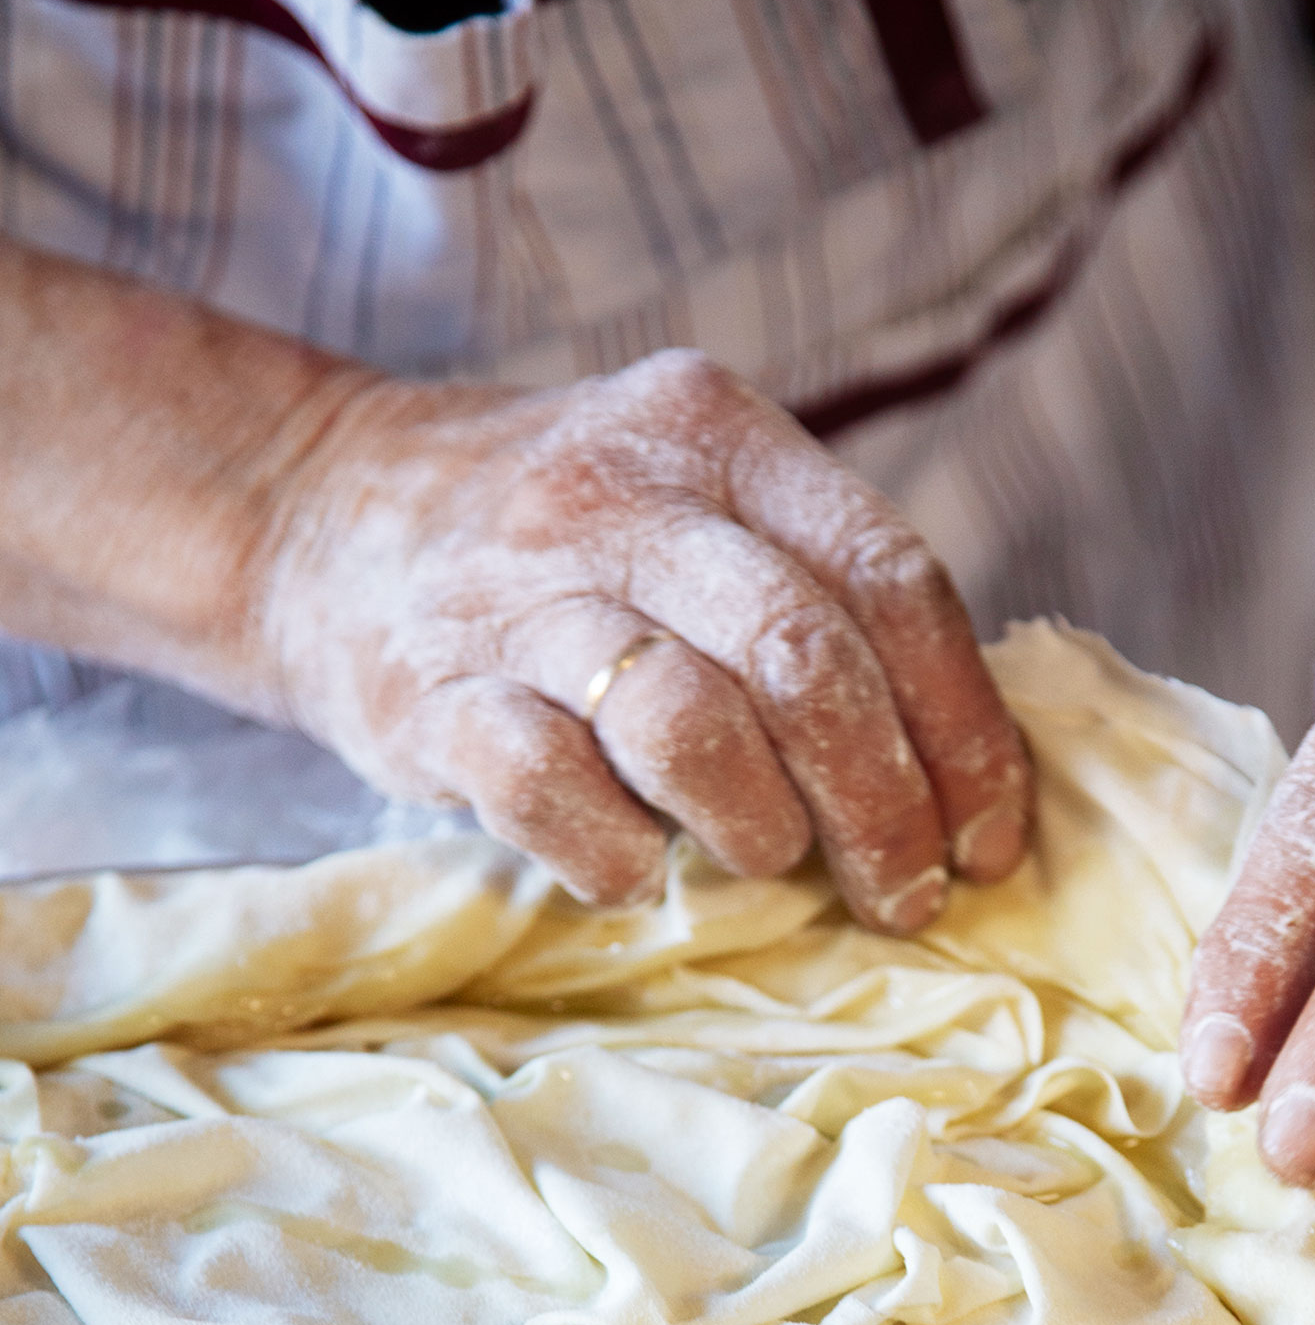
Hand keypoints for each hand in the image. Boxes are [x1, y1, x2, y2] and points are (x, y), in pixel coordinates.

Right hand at [252, 349, 1030, 921]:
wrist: (317, 515)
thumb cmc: (563, 545)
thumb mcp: (695, 501)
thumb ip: (816, 589)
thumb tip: (961, 769)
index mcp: (718, 434)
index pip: (890, 579)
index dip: (963, 728)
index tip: (987, 838)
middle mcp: (620, 495)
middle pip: (803, 656)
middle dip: (883, 802)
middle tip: (903, 890)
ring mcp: (517, 595)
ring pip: (687, 722)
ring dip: (760, 825)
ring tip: (767, 860)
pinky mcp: (429, 696)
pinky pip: (550, 790)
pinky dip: (616, 856)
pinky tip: (634, 869)